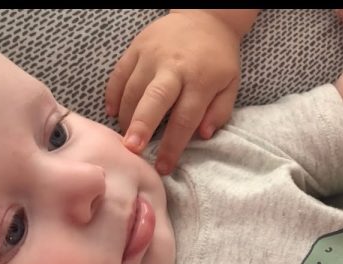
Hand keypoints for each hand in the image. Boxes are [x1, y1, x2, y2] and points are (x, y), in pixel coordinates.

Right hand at [105, 10, 241, 174]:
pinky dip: (113, 95)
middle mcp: (174, 67)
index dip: (174, 145)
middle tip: (131, 149)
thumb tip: (203, 136)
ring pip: (132, 89)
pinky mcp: (136, 47)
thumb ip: (220, 111)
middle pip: (155, 99)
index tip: (163, 167)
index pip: (185, 118)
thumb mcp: (230, 84)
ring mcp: (152, 55)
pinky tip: (112, 114)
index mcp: (200, 79)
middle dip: (142, 126)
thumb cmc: (218, 59)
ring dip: (126, 117)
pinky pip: (119, 74)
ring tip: (125, 139)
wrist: (205, 17)